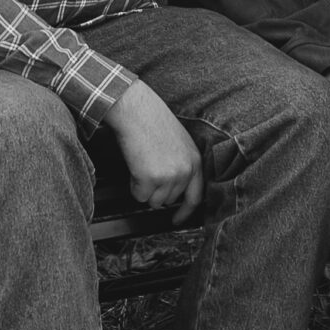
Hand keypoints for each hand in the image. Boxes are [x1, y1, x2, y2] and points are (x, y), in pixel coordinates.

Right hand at [106, 81, 203, 223]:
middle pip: (169, 200)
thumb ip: (181, 165)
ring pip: (153, 201)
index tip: (177, 220)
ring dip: (144, 188)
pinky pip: (139, 196)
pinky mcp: (151, 179)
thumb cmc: (152, 119)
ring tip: (142, 163)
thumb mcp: (179, 142)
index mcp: (195, 161)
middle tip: (148, 168)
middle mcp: (185, 171)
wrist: (136, 109)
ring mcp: (169, 176)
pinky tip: (135, 164)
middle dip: (156, 190)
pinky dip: (133, 185)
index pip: (195, 197)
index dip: (185, 212)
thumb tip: (173, 189)